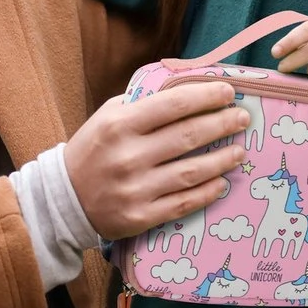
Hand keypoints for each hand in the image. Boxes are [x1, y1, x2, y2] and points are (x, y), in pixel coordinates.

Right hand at [65, 82, 246, 239]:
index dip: (205, 97)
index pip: (173, 105)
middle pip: (188, 136)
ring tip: (239, 151)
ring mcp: (136, 188)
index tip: (228, 93)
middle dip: (222, 124)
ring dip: (221, 159)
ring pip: (191, 172)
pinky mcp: (141, 216)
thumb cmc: (92, 149)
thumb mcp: (108, 116)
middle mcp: (129, 155)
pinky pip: (183, 202)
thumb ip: (141, 103)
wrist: (64, 198)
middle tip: (243, 118)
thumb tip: (185, 91)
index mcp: (120, 124)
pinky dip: (207, 192)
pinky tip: (222, 182)